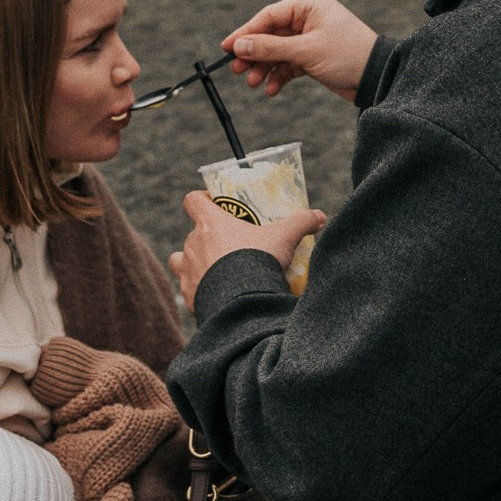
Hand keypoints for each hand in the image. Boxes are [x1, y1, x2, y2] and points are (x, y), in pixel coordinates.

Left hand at [168, 191, 325, 311]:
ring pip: (180, 261)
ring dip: (193, 262)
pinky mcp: (189, 295)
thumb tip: (320, 217)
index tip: (213, 203)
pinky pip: (189, 288)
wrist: (244, 300)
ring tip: (214, 270)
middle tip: (227, 245)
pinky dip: (199, 290)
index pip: (192, 201)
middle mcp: (192, 244)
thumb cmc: (258, 260)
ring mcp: (187, 270)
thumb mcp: (284, 237)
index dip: (200, 200)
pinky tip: (216, 294)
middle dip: (206, 238)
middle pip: (191, 233)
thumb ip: (302, 222)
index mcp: (210, 223)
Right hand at [220, 0, 377, 102]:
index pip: (269, 15)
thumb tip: (239, 46)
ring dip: (265, 68)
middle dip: (254, 54)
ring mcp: (312, 39)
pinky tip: (271, 89)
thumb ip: (270, 48)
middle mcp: (309, 19)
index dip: (246, 32)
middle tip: (237, 70)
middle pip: (271, 34)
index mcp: (309, 6)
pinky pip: (289, 64)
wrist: (377, 78)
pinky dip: (279, 76)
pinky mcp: (314, 57)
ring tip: (253, 83)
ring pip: (278, 52)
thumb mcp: (305, 51)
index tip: (227, 47)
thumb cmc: (348, 55)